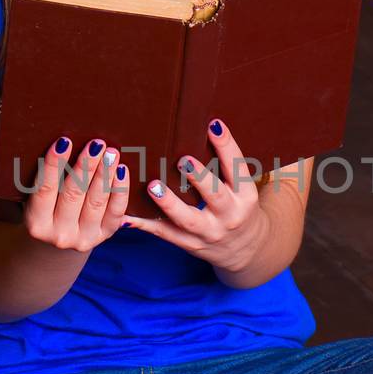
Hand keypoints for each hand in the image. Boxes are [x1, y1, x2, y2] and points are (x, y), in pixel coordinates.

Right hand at [23, 136, 128, 251]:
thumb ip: (45, 176)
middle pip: (73, 194)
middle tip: (96, 144)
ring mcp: (84, 239)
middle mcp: (59, 235)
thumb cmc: (48, 204)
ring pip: (96, 201)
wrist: (62, 234)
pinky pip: (116, 211)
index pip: (44, 189)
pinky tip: (121, 170)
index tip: (64, 141)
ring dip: (105, 174)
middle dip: (85, 166)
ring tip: (111, 153)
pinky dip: (120, 189)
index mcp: (37, 223)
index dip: (54, 165)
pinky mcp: (105, 236)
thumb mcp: (38, 195)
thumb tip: (61, 142)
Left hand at [122, 118, 269, 272]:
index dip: (226, 146)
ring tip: (153, 186)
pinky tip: (128, 216)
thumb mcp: (242, 188)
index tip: (212, 125)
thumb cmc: (238, 207)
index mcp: (244, 195)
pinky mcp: (190, 243)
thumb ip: (226, 164)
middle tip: (183, 160)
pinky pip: (166, 234)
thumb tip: (205, 125)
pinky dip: (145, 225)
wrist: (244, 248)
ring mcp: (209, 232)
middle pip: (215, 196)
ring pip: (188, 219)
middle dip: (199, 178)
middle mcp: (229, 214)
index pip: (237, 168)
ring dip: (169, 203)